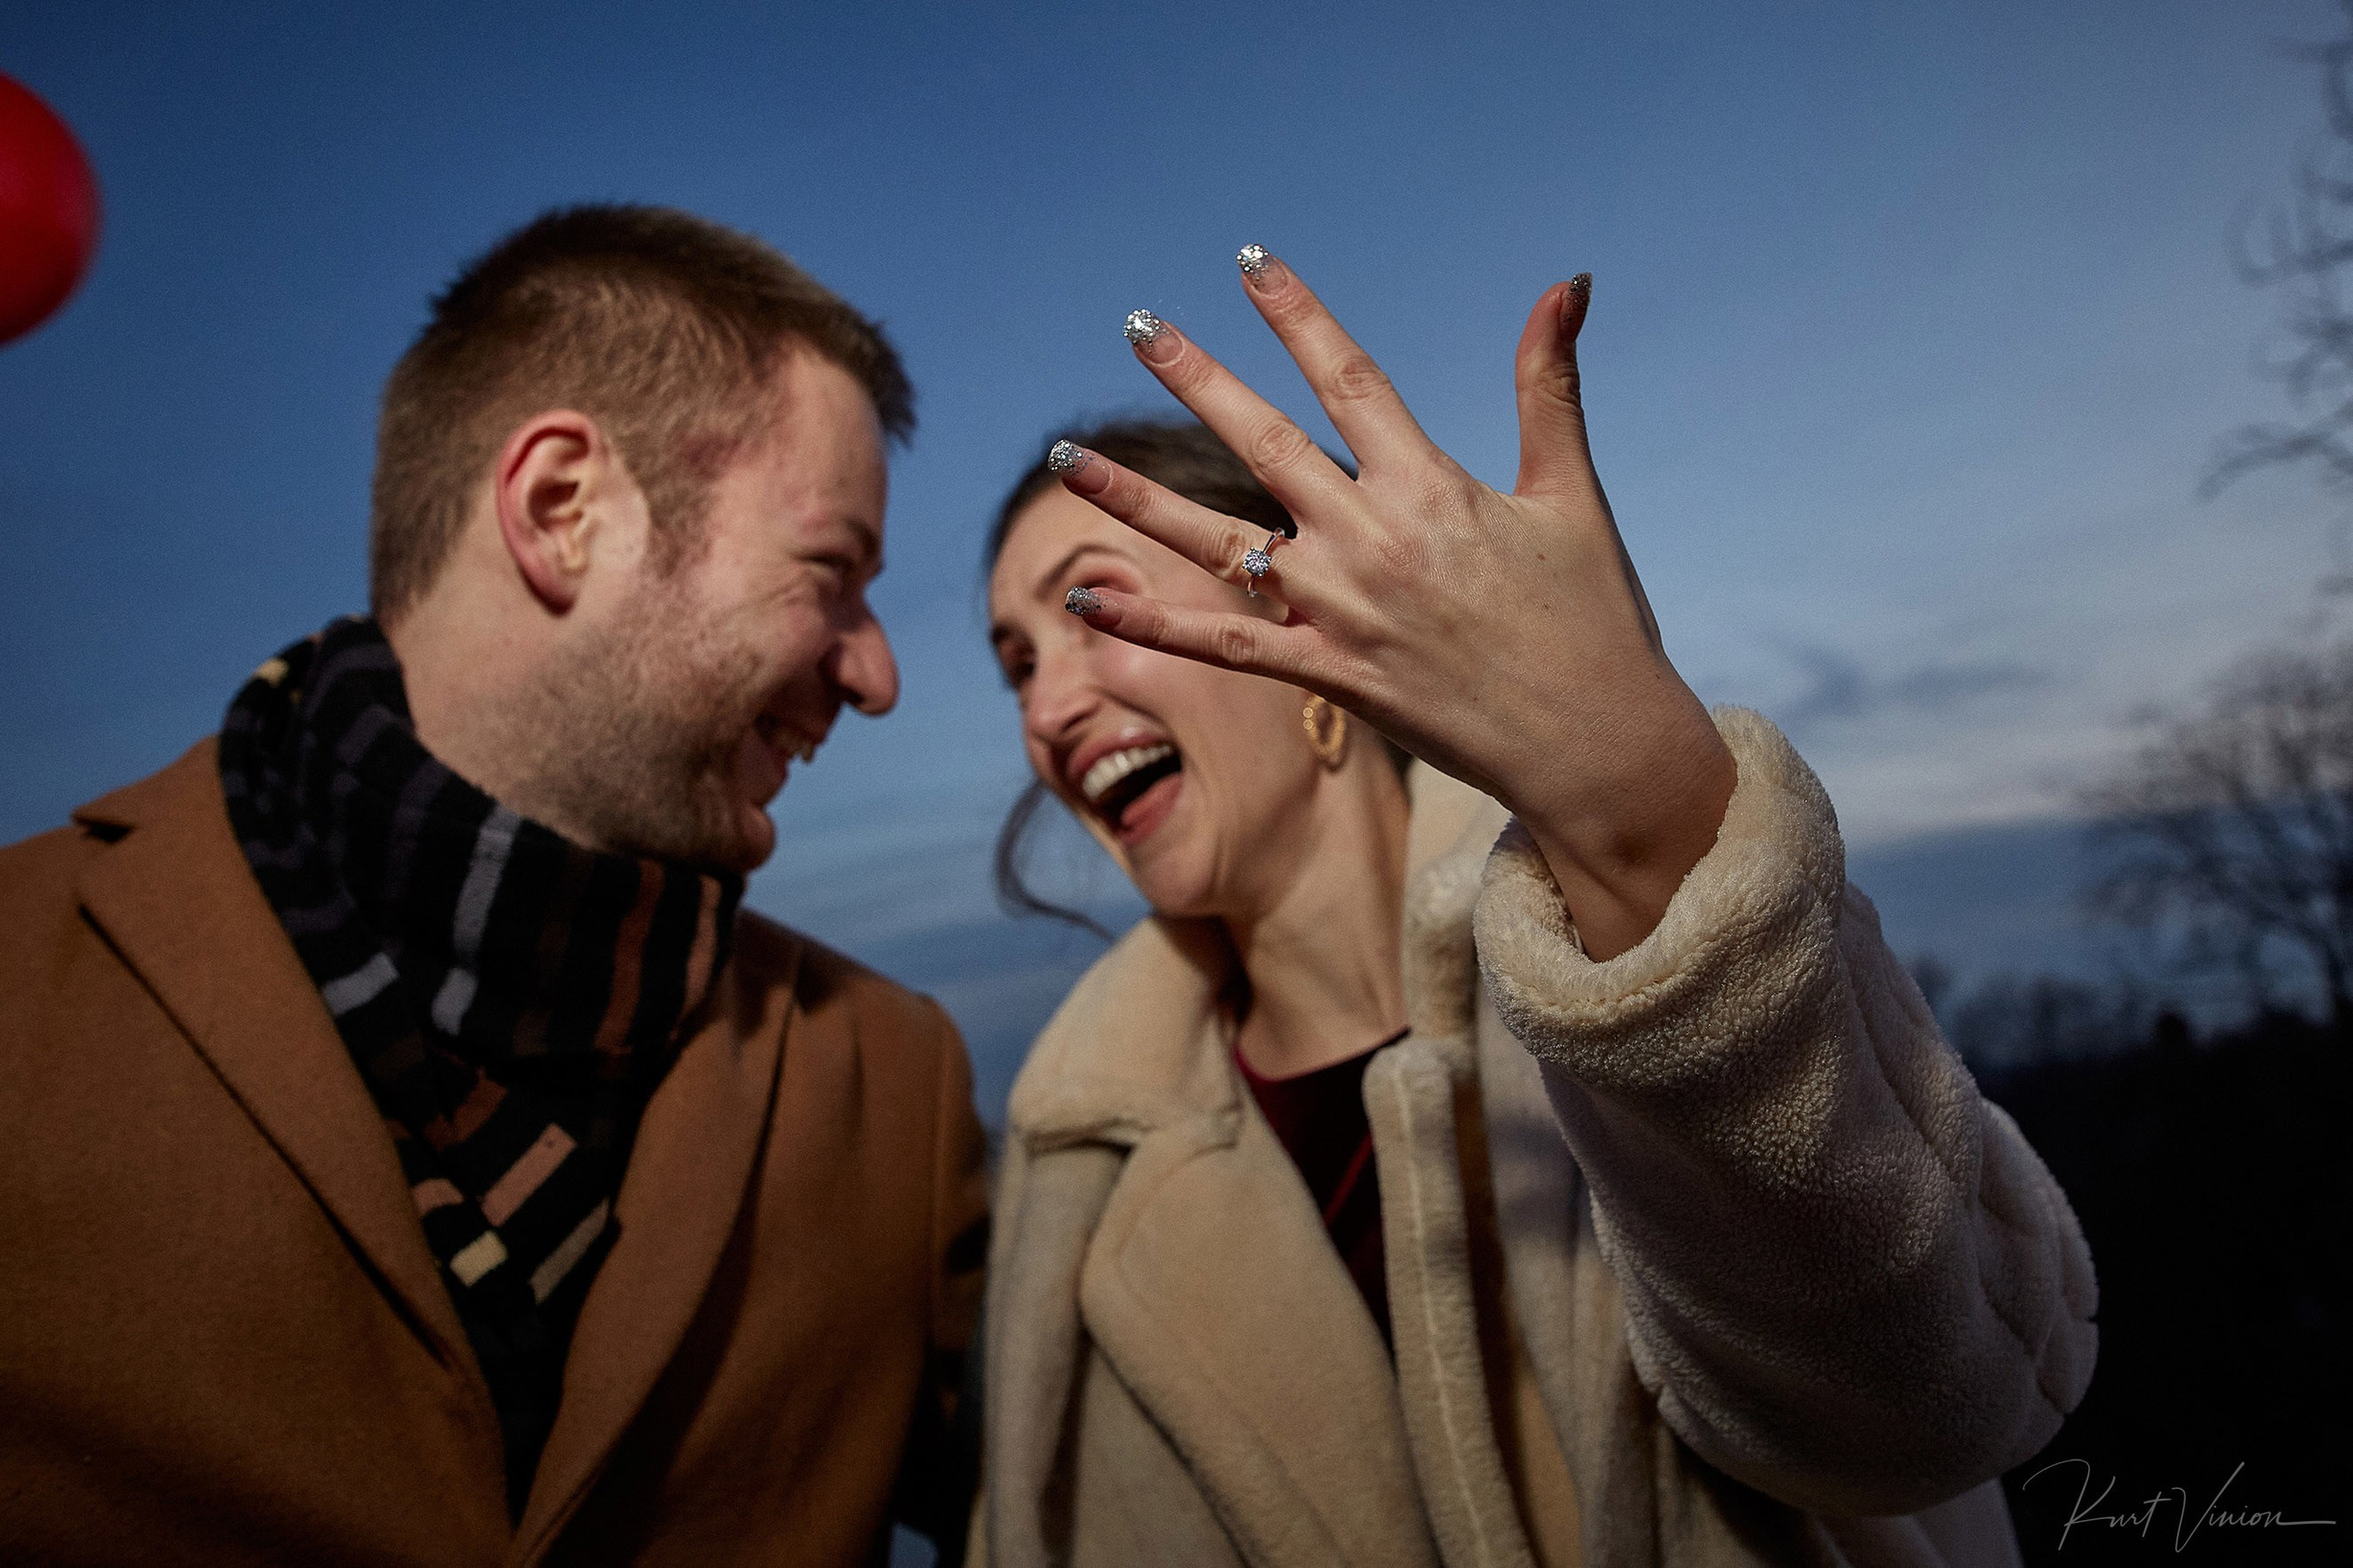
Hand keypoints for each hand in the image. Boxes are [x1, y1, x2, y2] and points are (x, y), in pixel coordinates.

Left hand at [1052, 251, 1734, 959]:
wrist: (1592, 743)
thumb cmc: (1590, 617)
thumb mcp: (1571, 492)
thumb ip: (1549, 386)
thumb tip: (1566, 284)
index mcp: (1430, 487)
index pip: (1347, 379)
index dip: (1297, 315)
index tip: (1250, 262)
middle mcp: (1372, 541)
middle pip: (1262, 442)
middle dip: (1196, 378)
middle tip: (1139, 326)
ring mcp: (1341, 612)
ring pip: (1216, 544)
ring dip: (1134, 498)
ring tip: (1066, 457)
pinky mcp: (1327, 678)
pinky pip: (1222, 646)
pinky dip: (1152, 625)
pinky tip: (1087, 599)